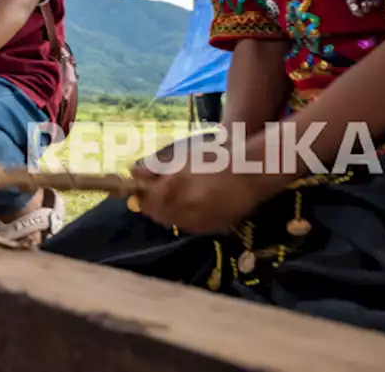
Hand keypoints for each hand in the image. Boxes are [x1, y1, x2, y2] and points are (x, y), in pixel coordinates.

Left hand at [131, 155, 275, 234]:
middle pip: (158, 216)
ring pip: (173, 222)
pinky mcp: (212, 228)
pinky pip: (190, 226)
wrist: (251, 172)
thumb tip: (133, 172)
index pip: (148, 203)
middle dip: (155, 204)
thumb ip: (156, 166)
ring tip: (177, 196)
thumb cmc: (215, 158)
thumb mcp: (183, 157)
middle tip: (158, 191)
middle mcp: (185, 211)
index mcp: (174, 192)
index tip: (143, 187)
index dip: (143, 195)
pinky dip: (185, 217)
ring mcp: (199, 223)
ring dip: (169, 211)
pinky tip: (192, 204)